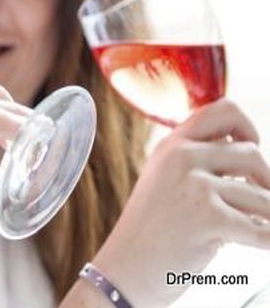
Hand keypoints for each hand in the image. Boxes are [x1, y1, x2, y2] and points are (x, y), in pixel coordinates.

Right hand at [92, 99, 269, 305]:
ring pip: (263, 196)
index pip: (223, 109)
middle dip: (265, 181)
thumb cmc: (150, 231)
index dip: (248, 127)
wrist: (124, 270)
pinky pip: (264, 230)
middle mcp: (181, 157)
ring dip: (265, 217)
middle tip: (256, 202)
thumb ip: (198, 160)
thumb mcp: (165, 179)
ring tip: (250, 230)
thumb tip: (248, 153)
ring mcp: (194, 185)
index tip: (251, 147)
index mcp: (172, 144)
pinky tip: (258, 245)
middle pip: (252, 153)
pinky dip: (267, 242)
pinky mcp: (209, 217)